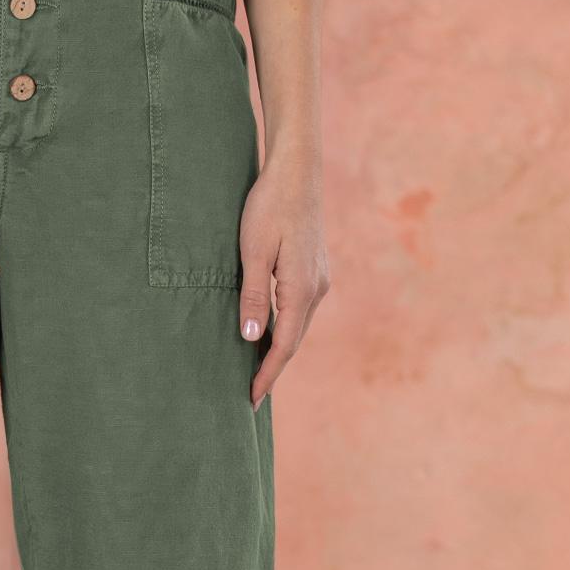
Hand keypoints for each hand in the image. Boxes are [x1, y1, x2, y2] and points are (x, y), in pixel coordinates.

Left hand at [238, 161, 329, 409]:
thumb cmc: (270, 205)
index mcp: (302, 288)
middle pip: (294, 340)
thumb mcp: (253, 251)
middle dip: (272, 369)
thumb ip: (253, 296)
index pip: (284, 345)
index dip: (267, 374)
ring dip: (278, 350)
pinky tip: (269, 335)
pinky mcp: (313, 269)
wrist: (296, 170)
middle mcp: (317, 288)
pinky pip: (298, 309)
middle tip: (250, 396)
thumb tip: (251, 338)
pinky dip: (284, 328)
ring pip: (297, 325)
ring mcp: (319, 278)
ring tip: (256, 373)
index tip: (252, 399)